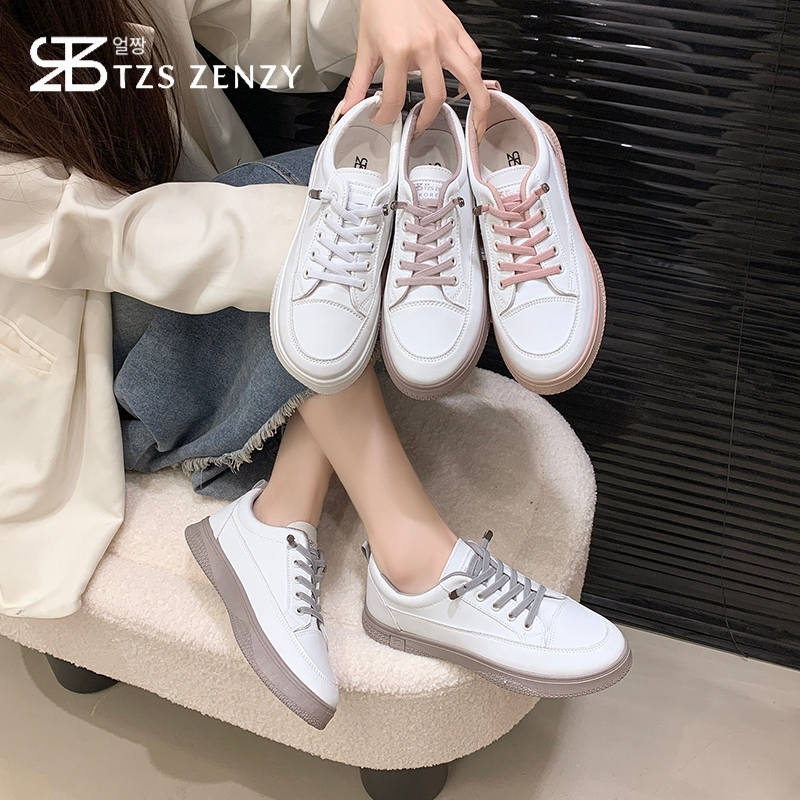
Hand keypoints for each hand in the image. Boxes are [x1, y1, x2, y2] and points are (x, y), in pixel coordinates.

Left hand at [340, 0, 489, 138]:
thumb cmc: (382, 4)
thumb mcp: (365, 46)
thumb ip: (358, 82)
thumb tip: (349, 107)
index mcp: (399, 50)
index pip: (396, 97)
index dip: (387, 116)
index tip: (384, 118)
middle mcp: (426, 45)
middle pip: (436, 96)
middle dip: (427, 119)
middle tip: (419, 127)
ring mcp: (445, 37)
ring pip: (470, 78)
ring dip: (476, 106)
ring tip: (475, 125)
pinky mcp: (456, 30)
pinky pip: (473, 57)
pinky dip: (476, 76)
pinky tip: (468, 88)